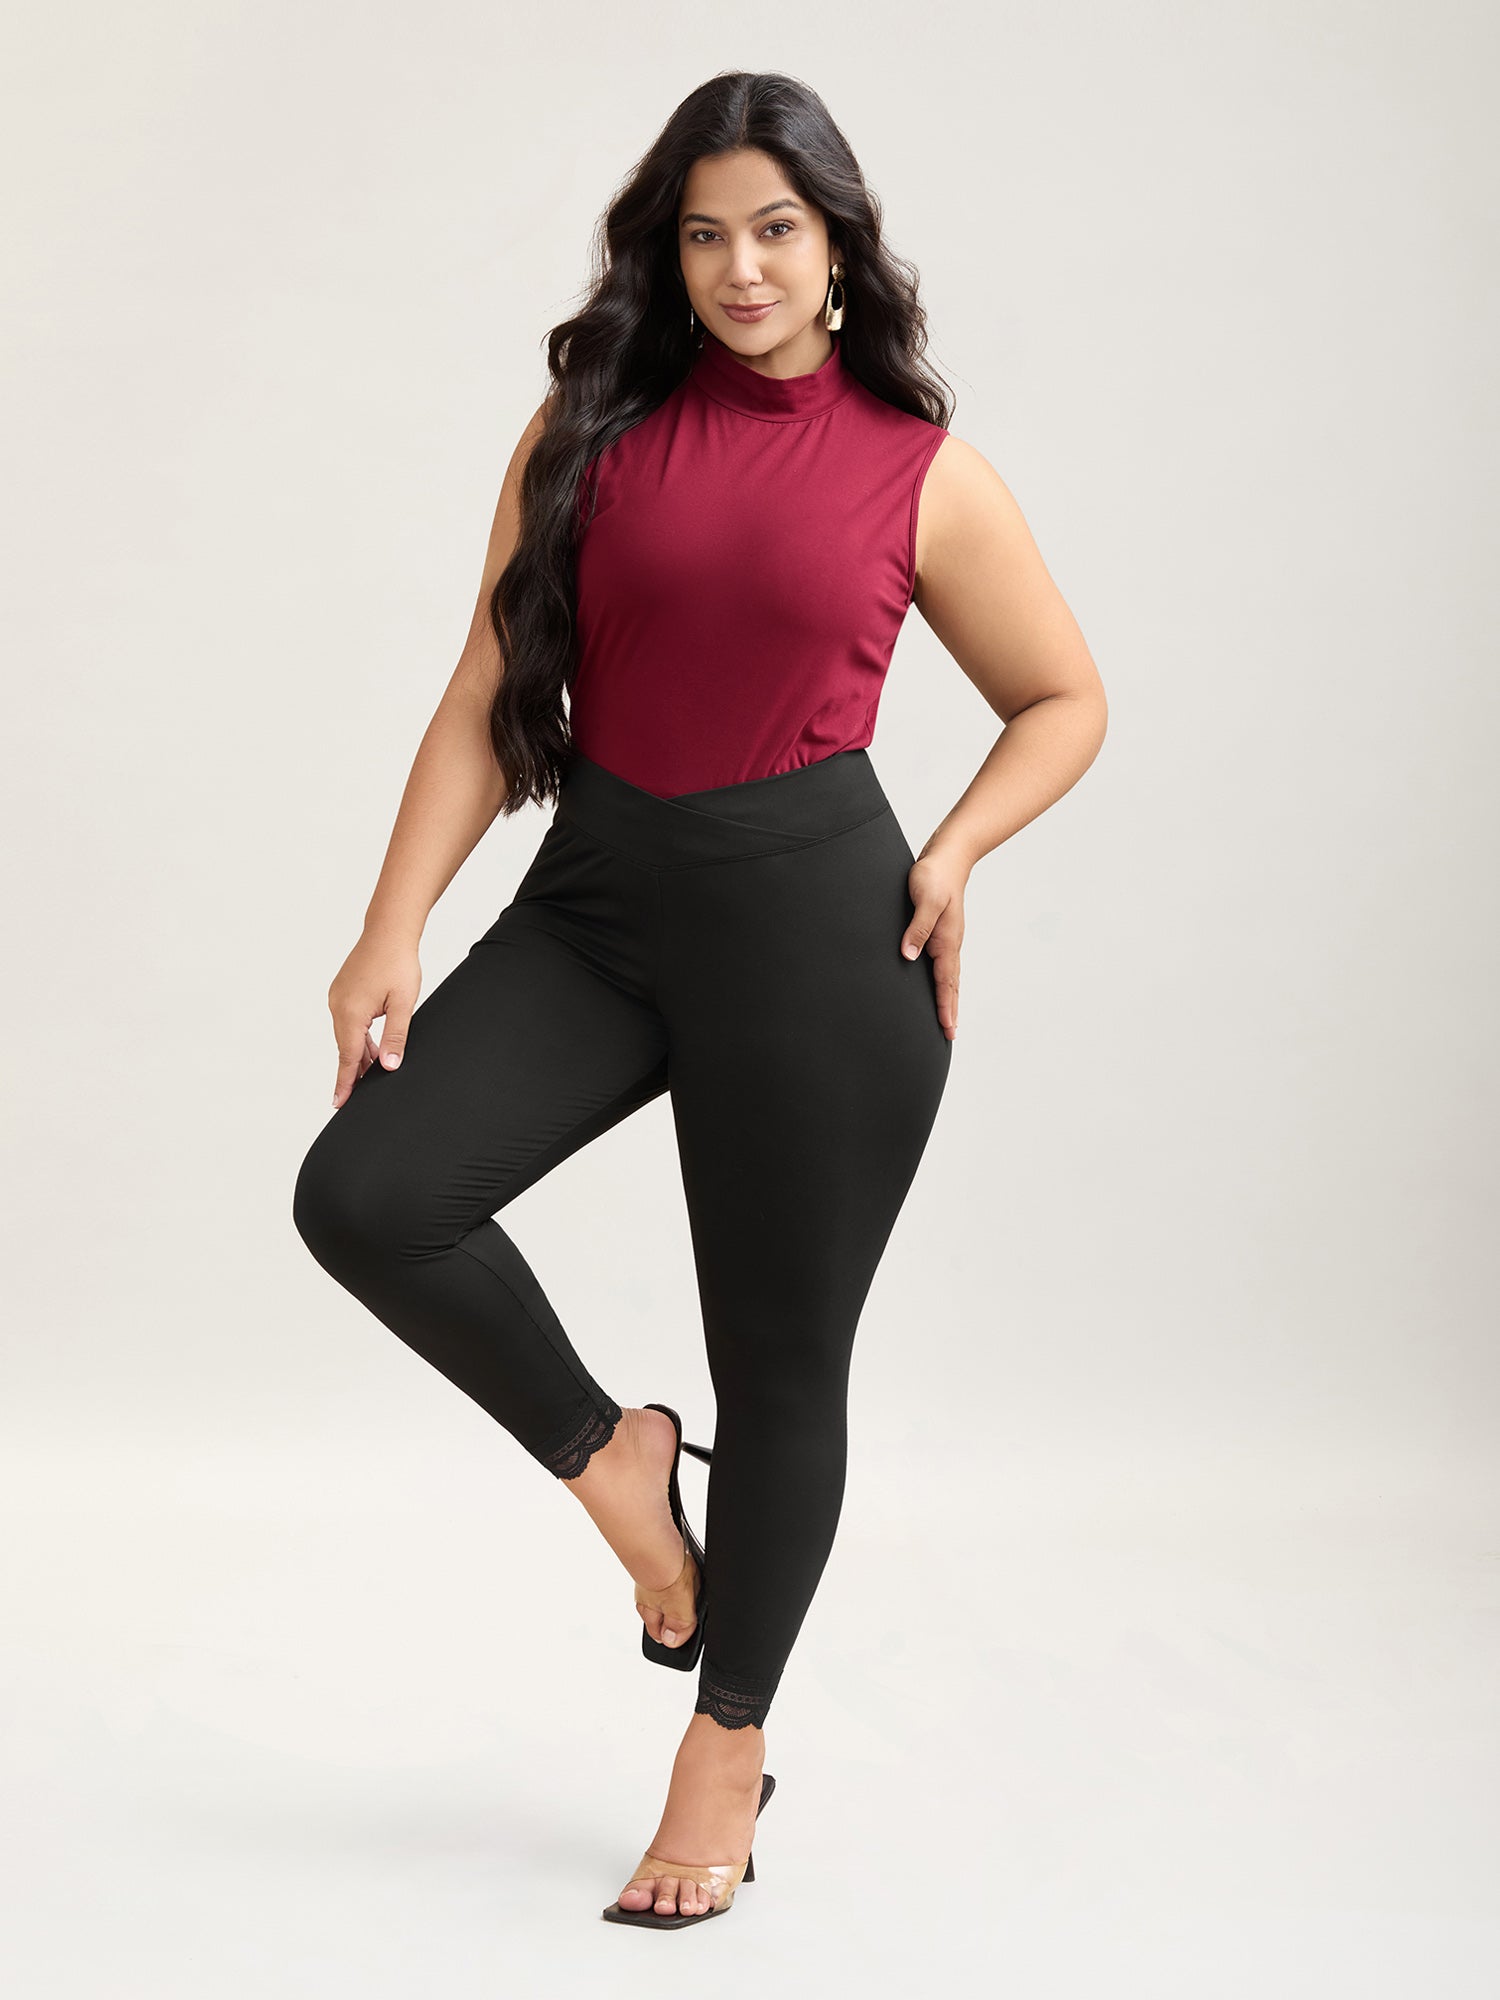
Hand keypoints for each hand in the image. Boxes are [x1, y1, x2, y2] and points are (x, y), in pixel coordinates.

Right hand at [327, 932, 422, 1107]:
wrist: (389, 932)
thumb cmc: (398, 963)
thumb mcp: (403, 1004)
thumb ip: (395, 1038)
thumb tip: (389, 1066)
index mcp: (351, 1012)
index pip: (347, 1057)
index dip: (346, 1082)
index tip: (339, 1103)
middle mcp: (337, 1006)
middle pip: (345, 1048)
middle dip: (352, 1071)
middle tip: (356, 1097)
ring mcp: (337, 998)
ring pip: (347, 1035)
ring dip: (357, 1053)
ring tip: (369, 1074)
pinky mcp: (342, 991)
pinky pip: (347, 1022)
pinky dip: (357, 1037)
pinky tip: (369, 1047)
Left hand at [900, 850, 965, 1040]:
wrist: (947, 857)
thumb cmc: (935, 875)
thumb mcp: (925, 900)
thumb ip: (917, 928)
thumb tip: (910, 956)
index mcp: (946, 940)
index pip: (945, 982)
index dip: (945, 1006)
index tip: (948, 1029)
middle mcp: (949, 943)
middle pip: (951, 985)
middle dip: (951, 1010)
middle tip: (951, 1035)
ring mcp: (946, 939)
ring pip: (948, 976)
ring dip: (948, 999)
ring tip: (948, 1019)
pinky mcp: (939, 932)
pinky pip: (942, 964)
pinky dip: (943, 982)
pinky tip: (939, 986)